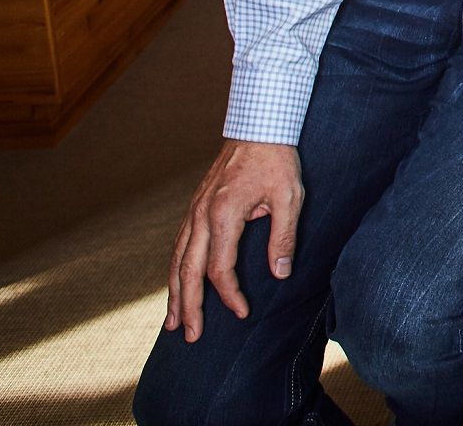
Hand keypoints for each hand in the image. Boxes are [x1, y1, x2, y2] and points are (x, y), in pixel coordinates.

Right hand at [165, 139, 303, 341]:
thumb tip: (280, 274)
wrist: (259, 125)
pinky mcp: (195, 206)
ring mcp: (194, 210)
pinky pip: (180, 244)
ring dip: (173, 292)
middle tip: (190, 336)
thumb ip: (283, 236)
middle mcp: (201, 214)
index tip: (242, 313)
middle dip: (188, 306)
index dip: (230, 295)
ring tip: (172, 322)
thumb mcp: (290, 197)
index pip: (220, 268)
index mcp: (223, 214)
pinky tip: (176, 284)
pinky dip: (175, 269)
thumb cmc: (277, 160)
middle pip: (188, 270)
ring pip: (177, 259)